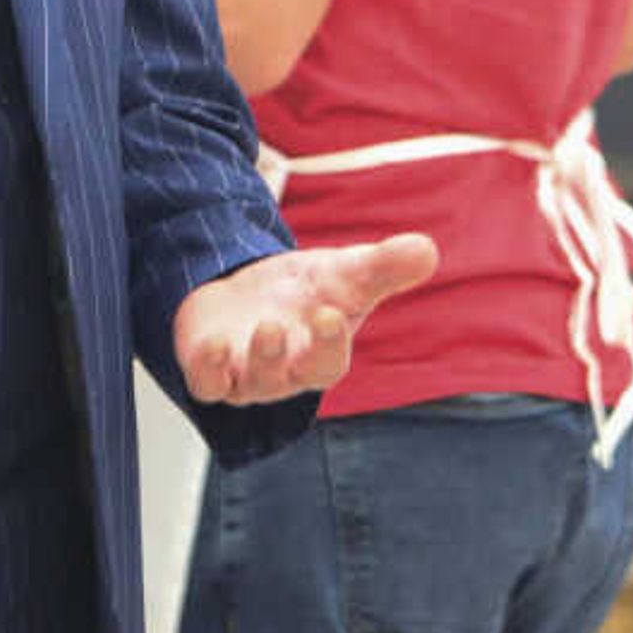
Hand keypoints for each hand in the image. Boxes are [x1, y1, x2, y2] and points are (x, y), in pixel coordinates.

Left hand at [171, 232, 436, 403]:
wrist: (250, 294)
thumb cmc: (305, 294)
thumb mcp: (344, 273)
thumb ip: (384, 266)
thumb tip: (426, 249)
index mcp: (319, 356)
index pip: (329, 363)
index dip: (330, 343)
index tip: (330, 312)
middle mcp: (282, 373)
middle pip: (290, 378)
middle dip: (300, 356)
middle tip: (308, 321)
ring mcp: (242, 373)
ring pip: (249, 382)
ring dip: (259, 357)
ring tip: (267, 326)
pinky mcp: (207, 368)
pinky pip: (206, 382)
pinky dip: (209, 368)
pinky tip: (213, 344)